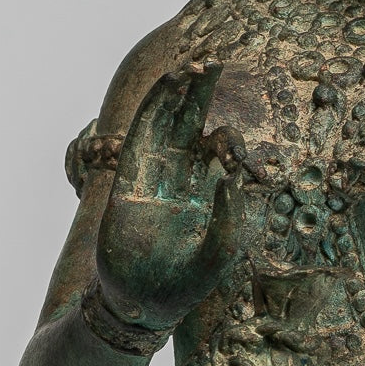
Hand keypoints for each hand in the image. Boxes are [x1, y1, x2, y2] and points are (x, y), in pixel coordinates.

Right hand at [97, 63, 242, 330]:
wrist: (144, 304)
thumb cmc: (188, 282)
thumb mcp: (224, 250)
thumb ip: (234, 216)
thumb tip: (233, 177)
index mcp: (207, 189)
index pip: (218, 149)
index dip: (229, 138)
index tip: (236, 141)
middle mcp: (181, 176)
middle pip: (191, 123)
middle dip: (201, 94)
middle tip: (214, 61)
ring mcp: (154, 175)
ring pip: (166, 123)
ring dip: (177, 95)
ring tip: (191, 66)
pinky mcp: (128, 180)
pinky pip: (141, 137)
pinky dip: (153, 112)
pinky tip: (166, 89)